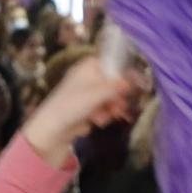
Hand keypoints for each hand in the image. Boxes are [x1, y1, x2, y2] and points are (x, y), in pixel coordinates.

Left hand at [20, 56, 134, 163]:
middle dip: (117, 96)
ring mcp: (88, 93)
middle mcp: (89, 77)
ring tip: (106, 116)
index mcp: (90, 66)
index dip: (126, 73)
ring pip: (110, 98)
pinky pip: (103, 109)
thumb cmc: (73, 104)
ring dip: (111, 108)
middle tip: (119, 105)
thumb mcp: (98, 93)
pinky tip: (97, 121)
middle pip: (114, 83)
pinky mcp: (87, 108)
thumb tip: (135, 80)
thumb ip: (118, 86)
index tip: (137, 83)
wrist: (53, 129)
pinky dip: (103, 115)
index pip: (114, 64)